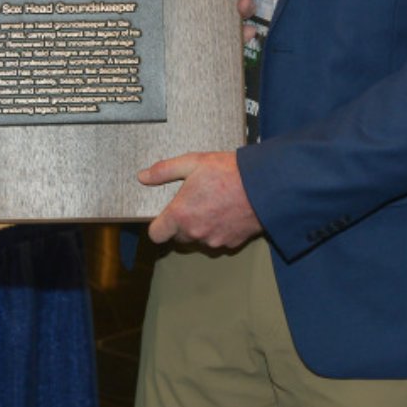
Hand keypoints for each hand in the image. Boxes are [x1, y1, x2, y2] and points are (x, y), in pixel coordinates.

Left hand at [139, 151, 261, 248]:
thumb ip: (164, 171)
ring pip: (199, 239)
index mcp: (180, 215)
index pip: (156, 235)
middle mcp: (195, 233)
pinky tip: (226, 211)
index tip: (165, 214)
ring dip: (201, 227)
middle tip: (192, 202)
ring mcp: (214, 241)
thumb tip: (142, 177)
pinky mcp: (232, 244)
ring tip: (212, 204)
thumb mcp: (192, 163)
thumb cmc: (227, 172)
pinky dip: (219, 230)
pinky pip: (218, 240)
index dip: (158, 225)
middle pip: (178, 237)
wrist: (264, 187)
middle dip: (181, 223)